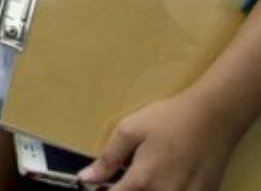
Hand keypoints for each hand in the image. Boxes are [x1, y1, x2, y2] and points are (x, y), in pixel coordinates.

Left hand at [78, 91, 235, 189]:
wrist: (213, 117)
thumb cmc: (169, 119)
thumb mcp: (129, 130)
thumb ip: (107, 159)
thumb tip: (85, 178)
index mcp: (143, 179)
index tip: (102, 186)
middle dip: (127, 189)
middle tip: (129, 174)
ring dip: (147, 189)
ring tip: (149, 172)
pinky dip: (168, 188)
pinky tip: (168, 175)